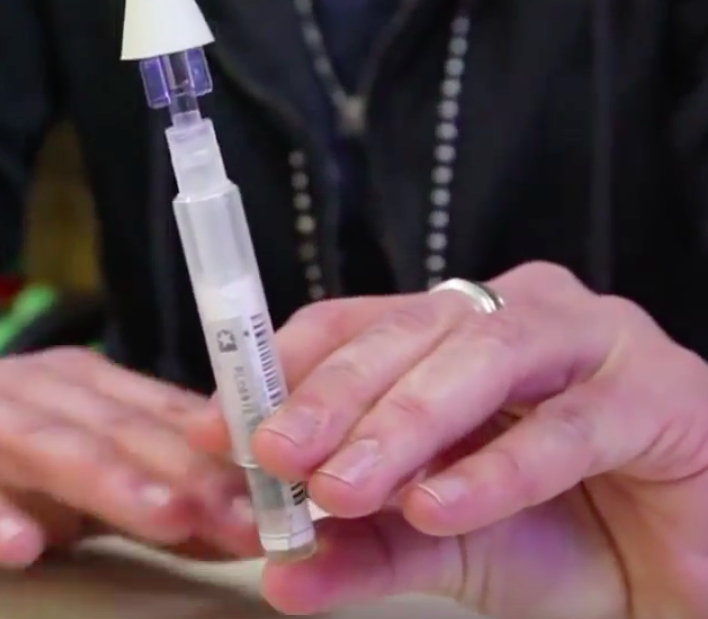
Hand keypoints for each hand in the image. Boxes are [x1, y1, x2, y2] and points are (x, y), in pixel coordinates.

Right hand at [0, 347, 260, 567]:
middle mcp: (39, 388)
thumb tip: (241, 526)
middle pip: (119, 429)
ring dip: (108, 479)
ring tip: (162, 516)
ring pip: (47, 443)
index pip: (166, 418)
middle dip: (186, 473)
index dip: (224, 460)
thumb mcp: (79, 468)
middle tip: (243, 518)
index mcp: (89, 384)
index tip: (278, 503)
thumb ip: (153, 491)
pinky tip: (18, 546)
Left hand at [190, 262, 707, 617]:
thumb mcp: (435, 541)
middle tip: (273, 454)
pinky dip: (496, 468)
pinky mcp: (656, 389)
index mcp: (448, 334)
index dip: (282, 370)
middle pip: (404, 334)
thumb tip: (279, 572)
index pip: (351, 326)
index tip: (224, 427)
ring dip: (403, 424)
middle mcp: (511, 316)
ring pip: (478, 359)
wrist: (674, 570)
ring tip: (344, 487)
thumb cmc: (556, 534)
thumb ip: (361, 550)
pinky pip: (565, 425)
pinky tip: (438, 506)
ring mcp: (588, 339)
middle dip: (332, 397)